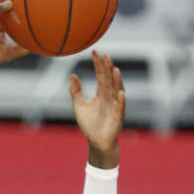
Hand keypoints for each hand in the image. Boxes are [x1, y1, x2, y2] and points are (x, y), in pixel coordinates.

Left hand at [70, 51, 123, 166]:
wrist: (96, 141)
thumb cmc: (89, 123)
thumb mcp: (79, 105)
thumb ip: (76, 91)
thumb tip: (72, 75)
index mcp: (101, 93)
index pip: (101, 76)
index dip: (98, 65)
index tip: (95, 52)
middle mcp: (110, 97)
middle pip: (109, 80)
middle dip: (108, 68)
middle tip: (106, 56)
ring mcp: (114, 106)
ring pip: (116, 91)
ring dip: (116, 81)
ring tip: (115, 70)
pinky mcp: (117, 117)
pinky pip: (120, 108)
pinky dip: (121, 100)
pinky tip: (121, 92)